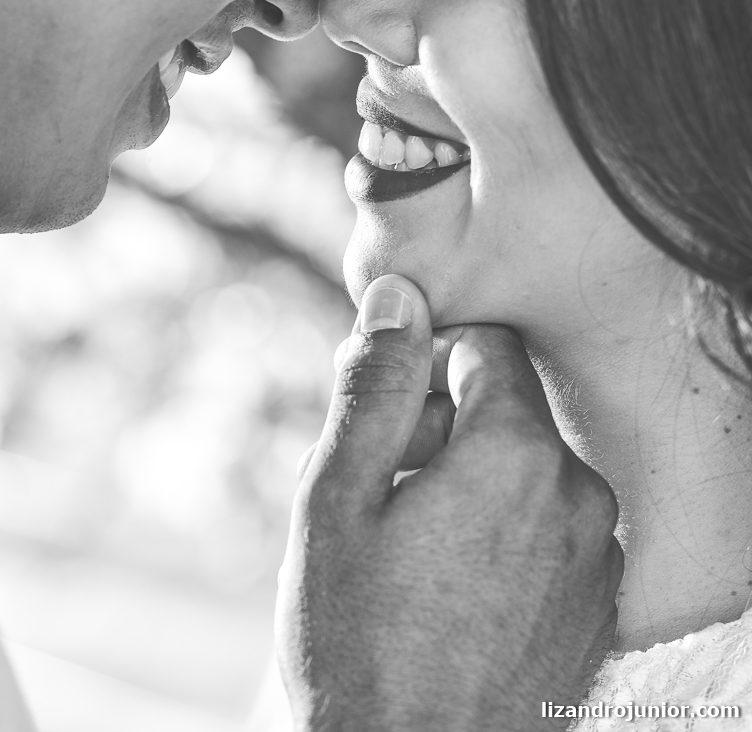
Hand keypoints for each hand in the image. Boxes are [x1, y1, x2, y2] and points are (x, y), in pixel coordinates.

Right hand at [276, 274, 622, 731]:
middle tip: (381, 504)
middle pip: (507, 414)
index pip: (486, 348)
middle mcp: (578, 496)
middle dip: (442, 436)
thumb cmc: (358, 637)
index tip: (385, 431)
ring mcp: (596, 558)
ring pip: (526, 476)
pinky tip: (448, 596)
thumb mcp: (337, 498)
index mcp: (515, 454)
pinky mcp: (596, 607)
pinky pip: (549, 533)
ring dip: (470, 491)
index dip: (424, 373)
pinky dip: (502, 540)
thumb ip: (375, 388)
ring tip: (410, 559)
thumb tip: (395, 297)